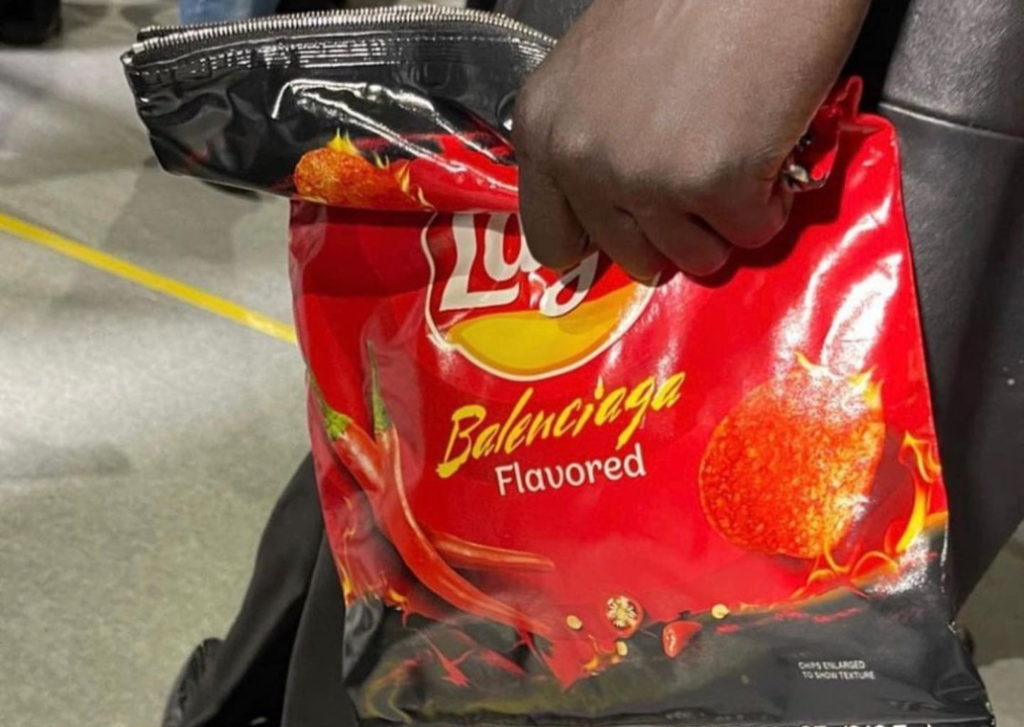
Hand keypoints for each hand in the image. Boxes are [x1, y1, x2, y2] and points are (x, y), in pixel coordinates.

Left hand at [512, 0, 870, 278]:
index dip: (599, 239)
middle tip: (705, 184)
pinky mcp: (716, 184)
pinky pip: (753, 231)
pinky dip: (773, 201)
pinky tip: (773, 147)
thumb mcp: (602, 65)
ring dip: (726, 221)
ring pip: (695, 255)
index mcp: (544, 128)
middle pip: (628, 254)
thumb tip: (620, 200)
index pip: (550, 237)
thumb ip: (595, 133)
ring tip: (742, 157)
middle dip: (674, 233)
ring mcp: (646, 178)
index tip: (632, 227)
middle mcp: (583, 160)